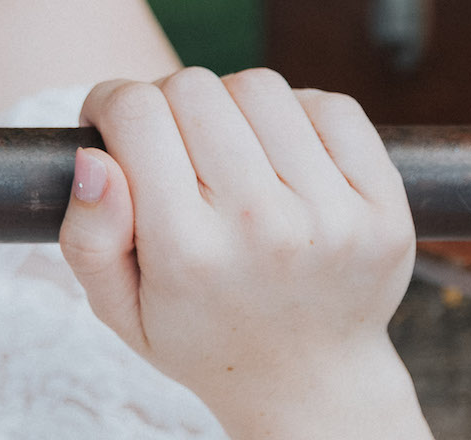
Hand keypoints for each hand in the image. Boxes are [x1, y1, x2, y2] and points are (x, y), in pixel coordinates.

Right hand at [58, 67, 429, 439]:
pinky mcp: (382, 207)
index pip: (136, 110)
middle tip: (172, 146)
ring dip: (232, 106)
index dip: (110, 104)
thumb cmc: (200, 334)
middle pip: (194, 87)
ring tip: (230, 152)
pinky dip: (299, 115)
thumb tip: (93, 160)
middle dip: (168, 104)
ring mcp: (332, 217)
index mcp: (188, 252)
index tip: (112, 126)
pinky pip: (332, 106)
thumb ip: (88, 238)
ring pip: (259, 86)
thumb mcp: (118, 308)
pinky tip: (283, 155)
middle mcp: (263, 229)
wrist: (308, 384)